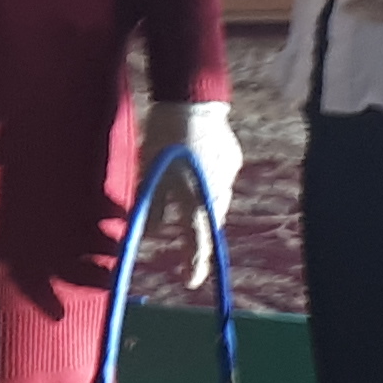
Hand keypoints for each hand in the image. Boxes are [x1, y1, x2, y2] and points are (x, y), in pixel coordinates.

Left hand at [138, 98, 241, 287]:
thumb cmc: (164, 139)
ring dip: (203, 206)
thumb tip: (150, 233)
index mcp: (197, 200)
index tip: (190, 282)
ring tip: (187, 198)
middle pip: (209, 222)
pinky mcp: (233, 158)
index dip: (194, 265)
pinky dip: (209, 182)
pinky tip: (196, 169)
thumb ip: (152, 206)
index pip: (197, 243)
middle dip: (197, 232)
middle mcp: (219, 193)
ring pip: (216, 201)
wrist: (191, 100)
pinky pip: (221, 179)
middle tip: (185, 239)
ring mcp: (229, 174)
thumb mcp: (149, 174)